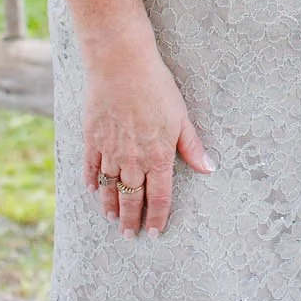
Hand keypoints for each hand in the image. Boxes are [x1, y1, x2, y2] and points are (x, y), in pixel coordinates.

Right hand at [82, 43, 213, 238]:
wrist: (121, 64)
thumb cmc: (156, 86)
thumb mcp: (181, 116)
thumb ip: (191, 146)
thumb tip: (209, 169)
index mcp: (157, 156)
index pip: (158, 197)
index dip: (157, 217)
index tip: (155, 232)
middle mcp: (132, 159)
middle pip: (131, 198)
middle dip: (131, 219)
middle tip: (130, 235)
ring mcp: (109, 150)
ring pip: (110, 188)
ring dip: (111, 206)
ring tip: (112, 220)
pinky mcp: (92, 139)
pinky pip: (91, 167)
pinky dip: (92, 181)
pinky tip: (93, 190)